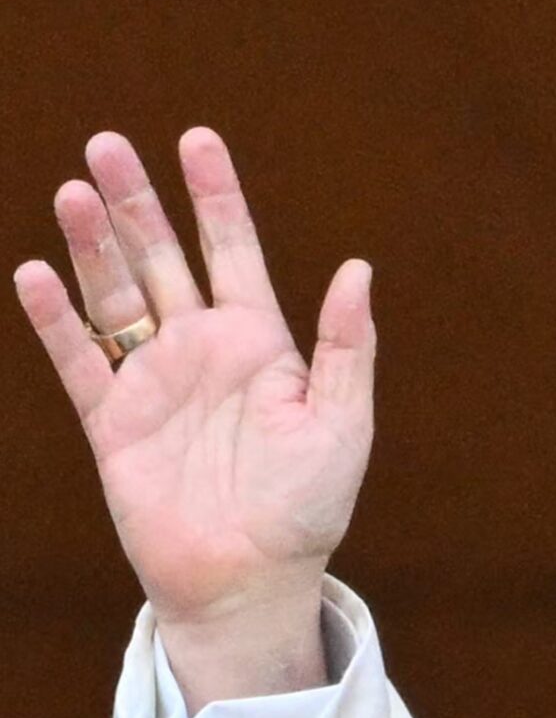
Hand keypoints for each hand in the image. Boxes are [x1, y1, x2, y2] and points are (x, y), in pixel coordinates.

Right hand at [14, 128, 375, 705]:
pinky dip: (56, 320)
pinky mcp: (113, 422)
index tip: (197, 139)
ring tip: (73, 190)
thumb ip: (345, 346)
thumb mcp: (343, 422)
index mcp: (262, 344)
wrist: (250, 578)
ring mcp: (154, 381)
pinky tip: (36, 273)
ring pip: (115, 296)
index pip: (234, 251)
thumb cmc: (307, 505)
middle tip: (106, 141)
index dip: (215, 197)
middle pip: (163, 257)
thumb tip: (357, 267)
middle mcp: (203, 351)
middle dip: (137, 202)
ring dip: (93, 245)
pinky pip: (78, 360)